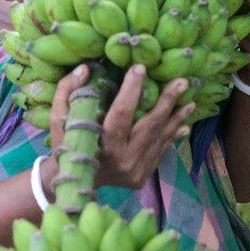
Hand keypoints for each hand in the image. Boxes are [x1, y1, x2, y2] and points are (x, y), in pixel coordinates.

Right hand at [49, 64, 194, 189]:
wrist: (74, 182)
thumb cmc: (66, 145)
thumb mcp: (59, 118)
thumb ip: (68, 91)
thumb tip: (85, 68)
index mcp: (102, 146)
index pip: (121, 114)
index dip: (131, 90)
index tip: (140, 68)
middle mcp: (123, 160)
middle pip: (150, 126)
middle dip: (167, 102)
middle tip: (183, 81)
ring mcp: (136, 171)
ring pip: (160, 139)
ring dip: (176, 118)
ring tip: (190, 100)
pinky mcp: (143, 176)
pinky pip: (161, 151)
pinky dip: (172, 135)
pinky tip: (183, 122)